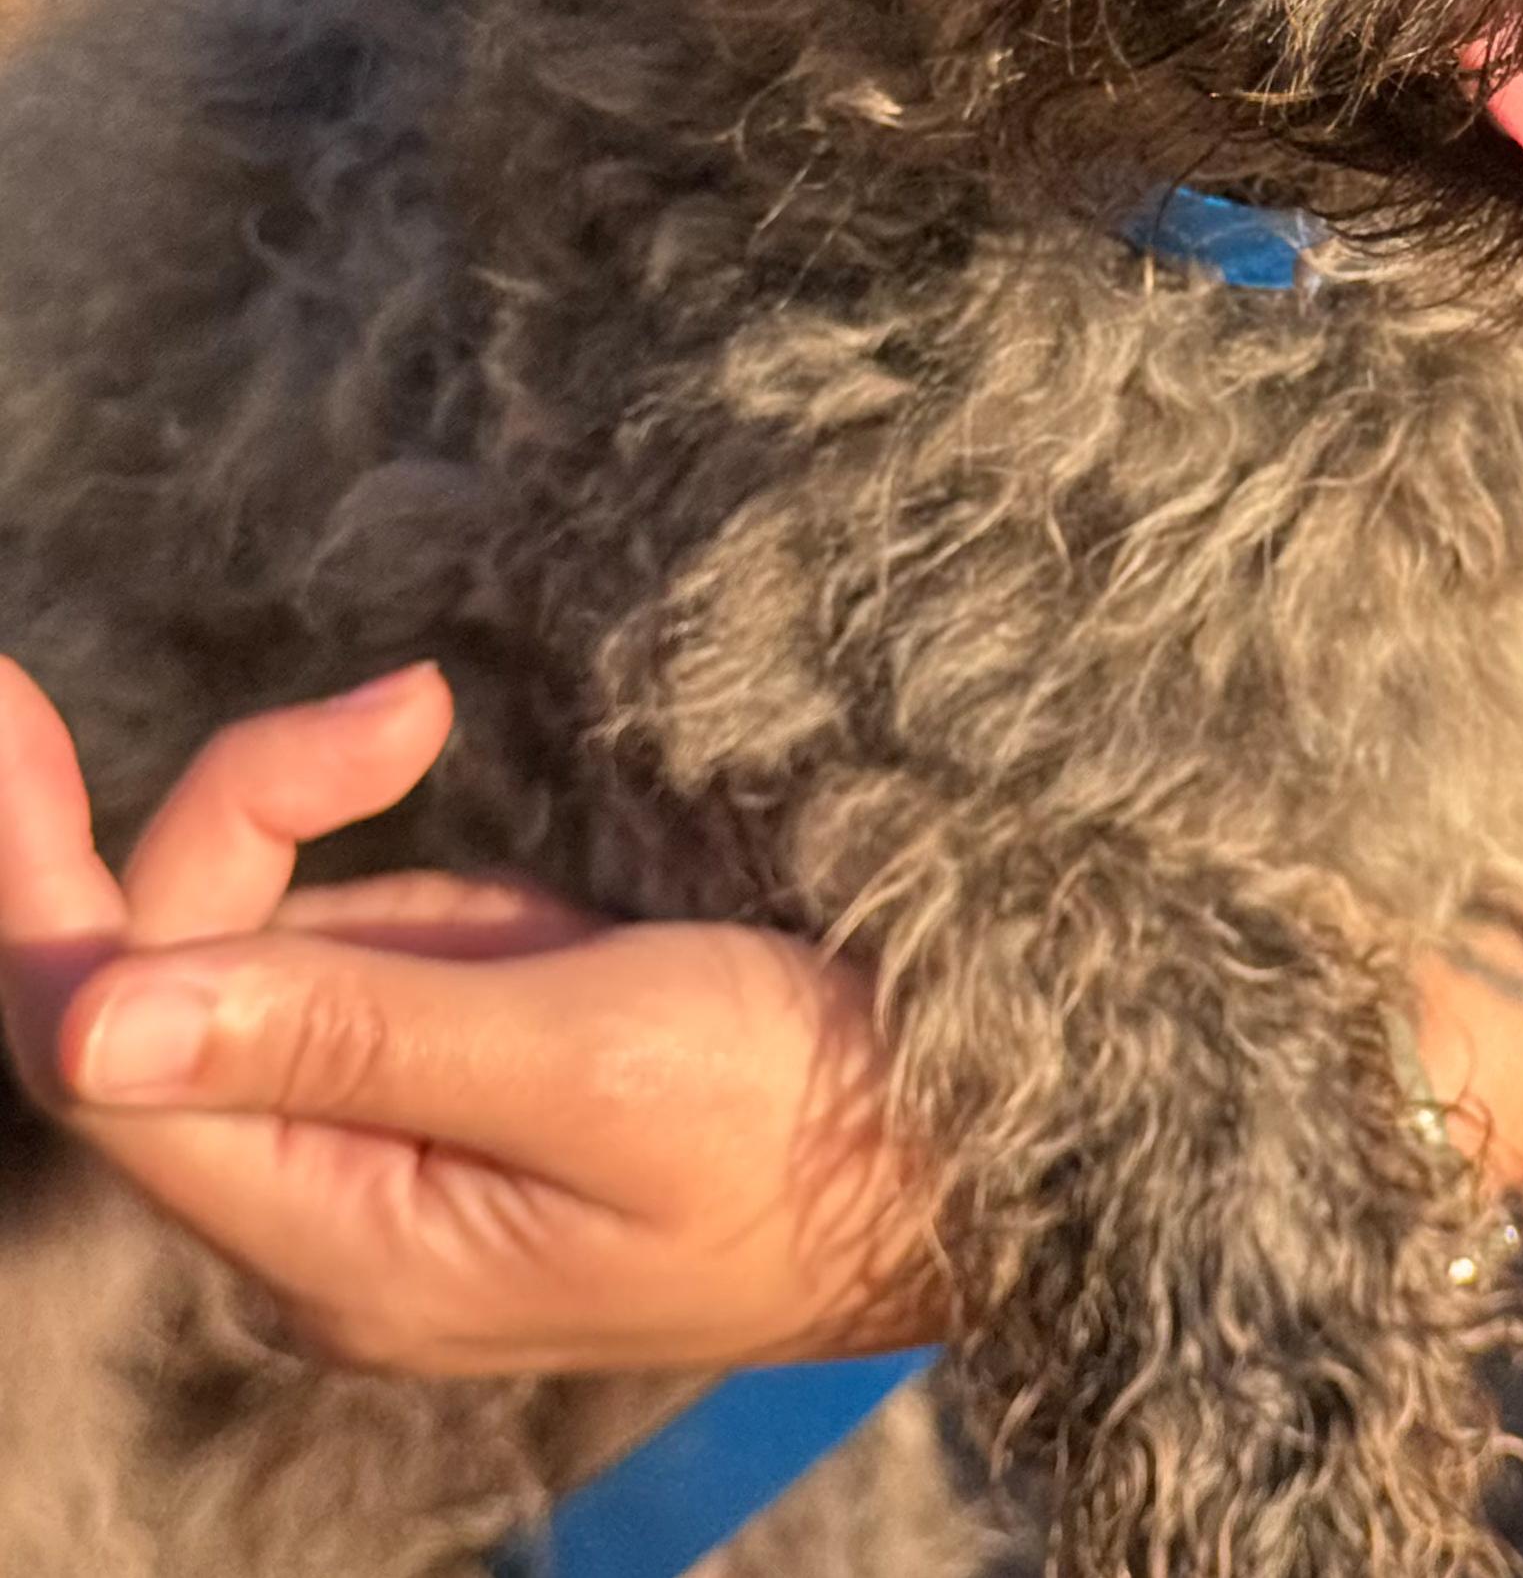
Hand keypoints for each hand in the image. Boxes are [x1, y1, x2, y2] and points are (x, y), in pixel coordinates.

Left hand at [0, 660, 1522, 1377]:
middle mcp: (338, 1207)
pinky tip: (467, 815)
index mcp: (347, 1233)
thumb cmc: (834, 1112)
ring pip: (256, 950)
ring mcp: (401, 1144)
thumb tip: (90, 1015)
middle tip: (400, 696)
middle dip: (239, 808)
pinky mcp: (469, 1081)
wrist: (1019, 1146)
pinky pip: (355, 948)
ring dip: (312, 819)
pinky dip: (375, 856)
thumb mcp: (600, 1054)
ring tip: (438, 734)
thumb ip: (347, 1023)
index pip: (99, 1039)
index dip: (32, 867)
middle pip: (167, 983)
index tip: (4, 692)